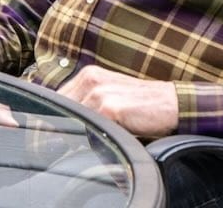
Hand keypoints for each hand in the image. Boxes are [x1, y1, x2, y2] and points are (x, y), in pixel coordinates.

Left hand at [55, 66, 178, 137]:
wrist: (174, 104)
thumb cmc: (144, 105)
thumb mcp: (112, 96)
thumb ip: (89, 103)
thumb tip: (63, 123)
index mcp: (89, 76)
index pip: (56, 98)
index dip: (50, 117)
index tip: (48, 134)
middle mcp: (90, 80)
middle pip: (59, 109)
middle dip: (57, 128)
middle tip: (60, 145)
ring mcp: (99, 93)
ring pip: (71, 120)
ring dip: (73, 137)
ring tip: (82, 146)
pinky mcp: (109, 109)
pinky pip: (89, 129)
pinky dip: (90, 140)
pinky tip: (100, 144)